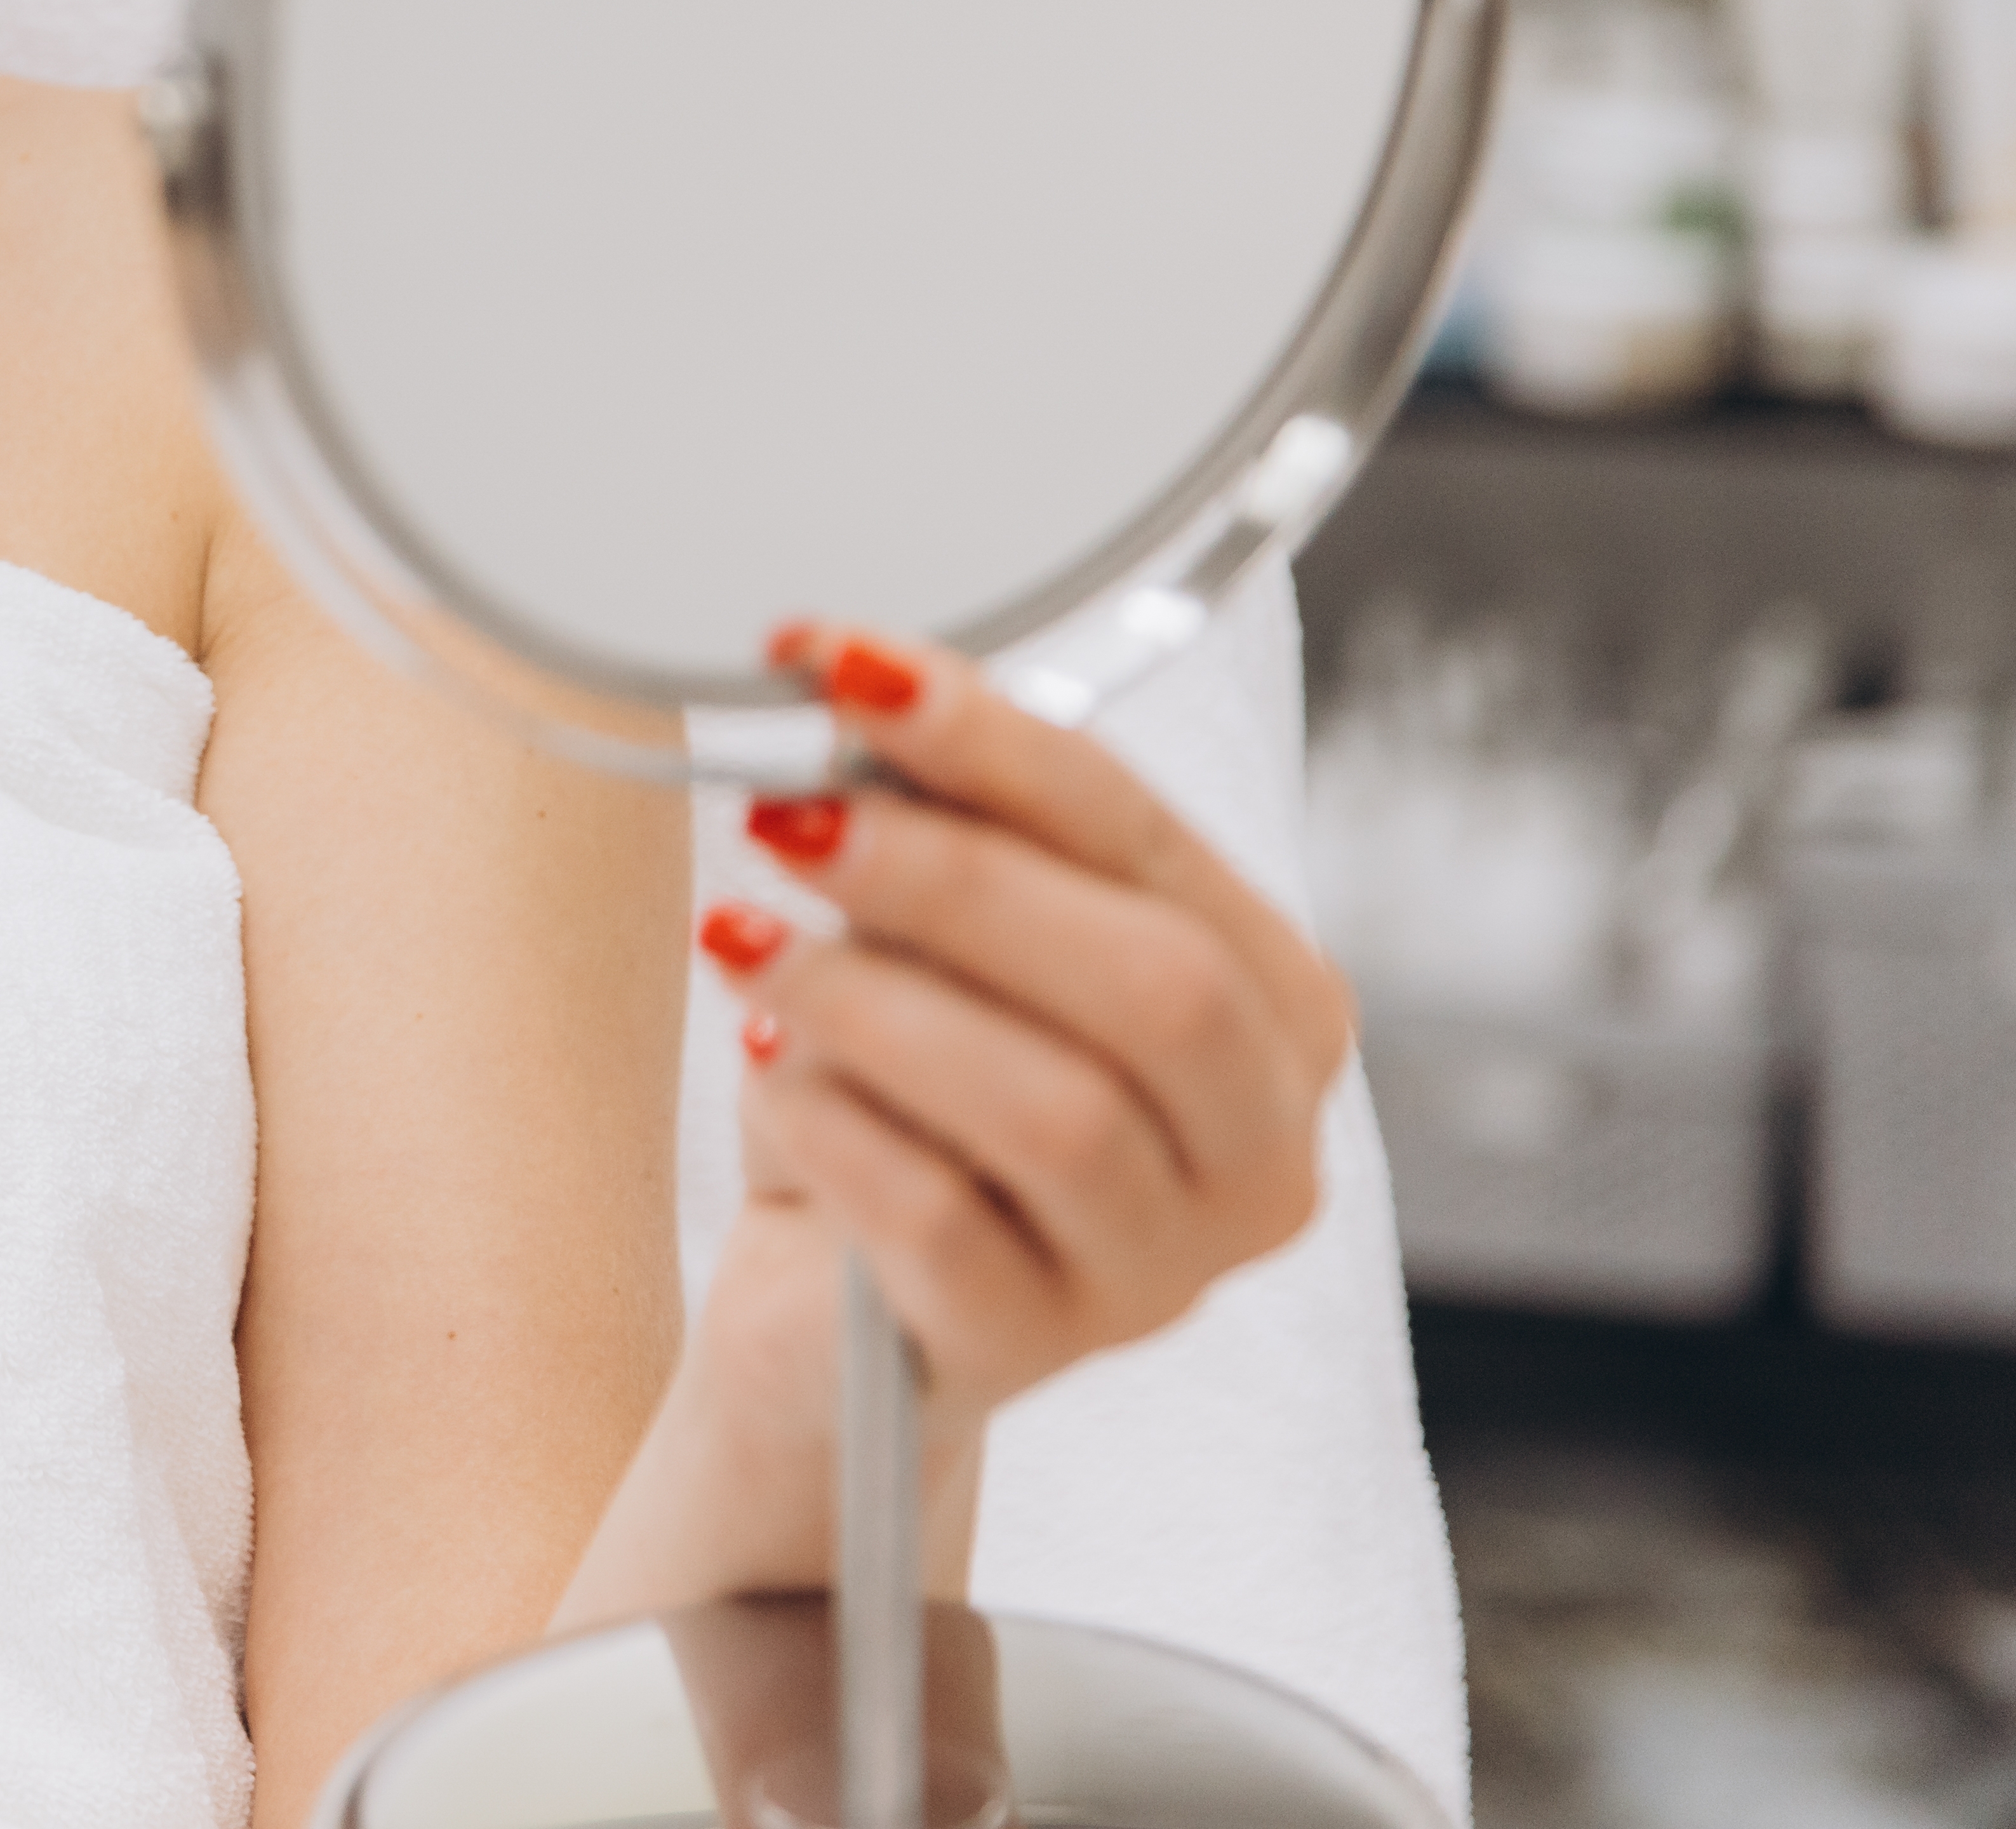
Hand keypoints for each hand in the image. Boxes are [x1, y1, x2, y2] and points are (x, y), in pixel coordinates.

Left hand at [689, 625, 1351, 1432]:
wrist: (826, 1309)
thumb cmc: (899, 1100)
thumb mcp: (926, 948)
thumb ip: (935, 827)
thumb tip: (857, 699)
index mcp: (1269, 1006)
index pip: (1145, 836)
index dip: (991, 738)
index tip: (839, 663)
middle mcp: (1258, 1146)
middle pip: (1154, 982)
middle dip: (954, 876)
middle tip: (787, 818)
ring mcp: (1163, 1270)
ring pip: (1060, 1112)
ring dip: (877, 1002)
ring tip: (745, 944)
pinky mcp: (1041, 1351)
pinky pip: (944, 1225)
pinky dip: (837, 1121)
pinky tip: (770, 1063)